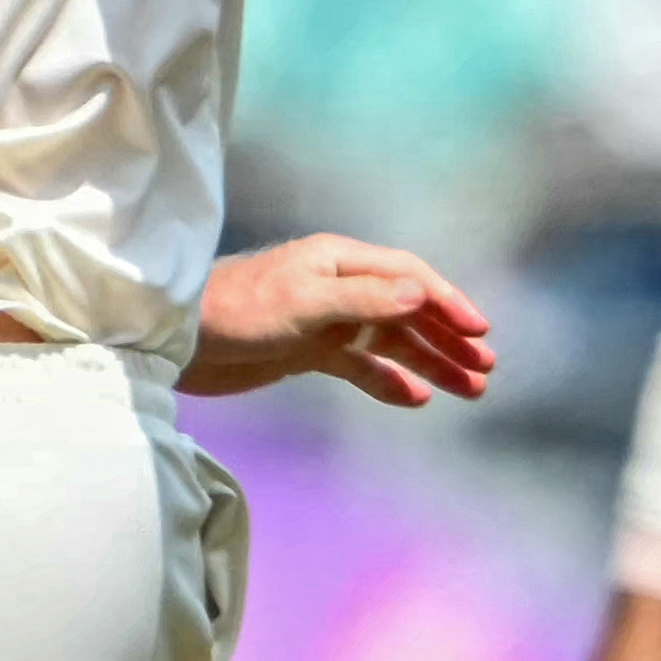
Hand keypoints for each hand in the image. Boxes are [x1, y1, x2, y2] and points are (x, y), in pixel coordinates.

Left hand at [182, 234, 493, 407]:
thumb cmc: (236, 311)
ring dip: (430, 362)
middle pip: (408, 310)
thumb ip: (364, 299)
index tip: (479, 332)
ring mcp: (326, 320)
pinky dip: (390, 381)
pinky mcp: (309, 351)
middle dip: (448, 338)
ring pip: (392, 342)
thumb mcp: (304, 302)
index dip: (447, 302)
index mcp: (339, 261)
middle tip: (486, 367)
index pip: (409, 276)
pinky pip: (362, 366)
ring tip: (469, 390)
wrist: (174, 341)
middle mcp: (338, 286)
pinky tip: (416, 399)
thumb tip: (421, 293)